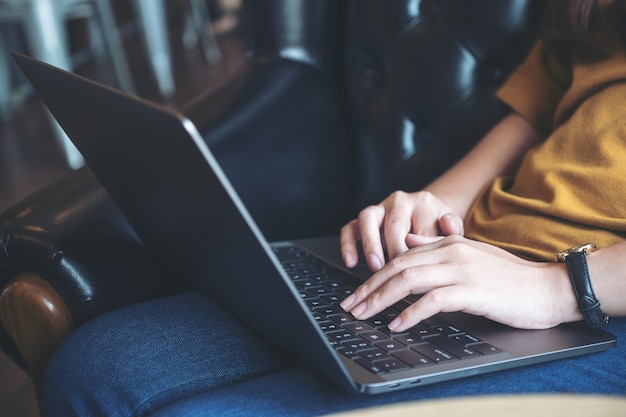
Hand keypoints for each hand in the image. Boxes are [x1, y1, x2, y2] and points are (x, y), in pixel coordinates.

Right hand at [340, 191, 463, 270]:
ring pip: (368, 219)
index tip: (420, 273)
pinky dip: (348, 244)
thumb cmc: (439, 229)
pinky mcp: (364, 219)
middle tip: (398, 274)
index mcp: (423, 203)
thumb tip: (449, 224)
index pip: (420, 228)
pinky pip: (350, 227)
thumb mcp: (452, 230)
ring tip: (375, 266)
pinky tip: (351, 261)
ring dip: (370, 245)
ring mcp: (380, 209)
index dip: (419, 253)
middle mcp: (399, 202)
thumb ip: (452, 229)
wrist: (428, 216)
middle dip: (394, 250)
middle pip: (394, 224)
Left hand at [340, 235, 578, 329]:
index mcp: (448, 243)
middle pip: (397, 266)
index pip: (400, 256)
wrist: (549, 287)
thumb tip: (409, 242)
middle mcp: (450, 252)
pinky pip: (432, 301)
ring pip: (408, 280)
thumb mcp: (470, 255)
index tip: (357, 293)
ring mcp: (461, 270)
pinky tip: (396, 325)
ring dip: (381, 299)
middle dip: (369, 287)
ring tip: (364, 314)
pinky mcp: (472, 291)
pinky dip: (410, 313)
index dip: (374, 275)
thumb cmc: (510, 277)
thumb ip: (438, 246)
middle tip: (350, 306)